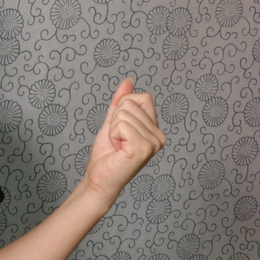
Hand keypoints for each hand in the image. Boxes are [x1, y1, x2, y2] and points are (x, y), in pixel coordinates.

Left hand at [83, 79, 166, 205]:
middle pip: (131, 103)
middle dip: (116, 120)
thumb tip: (128, 81)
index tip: (120, 129)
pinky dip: (113, 135)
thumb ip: (120, 102)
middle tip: (118, 140)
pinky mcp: (144, 148)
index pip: (142, 97)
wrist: (100, 178)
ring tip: (118, 146)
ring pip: (124, 114)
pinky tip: (119, 150)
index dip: (123, 109)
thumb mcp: (112, 122)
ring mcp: (154, 143)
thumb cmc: (107, 154)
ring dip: (113, 129)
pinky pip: (122, 125)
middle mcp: (160, 135)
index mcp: (156, 128)